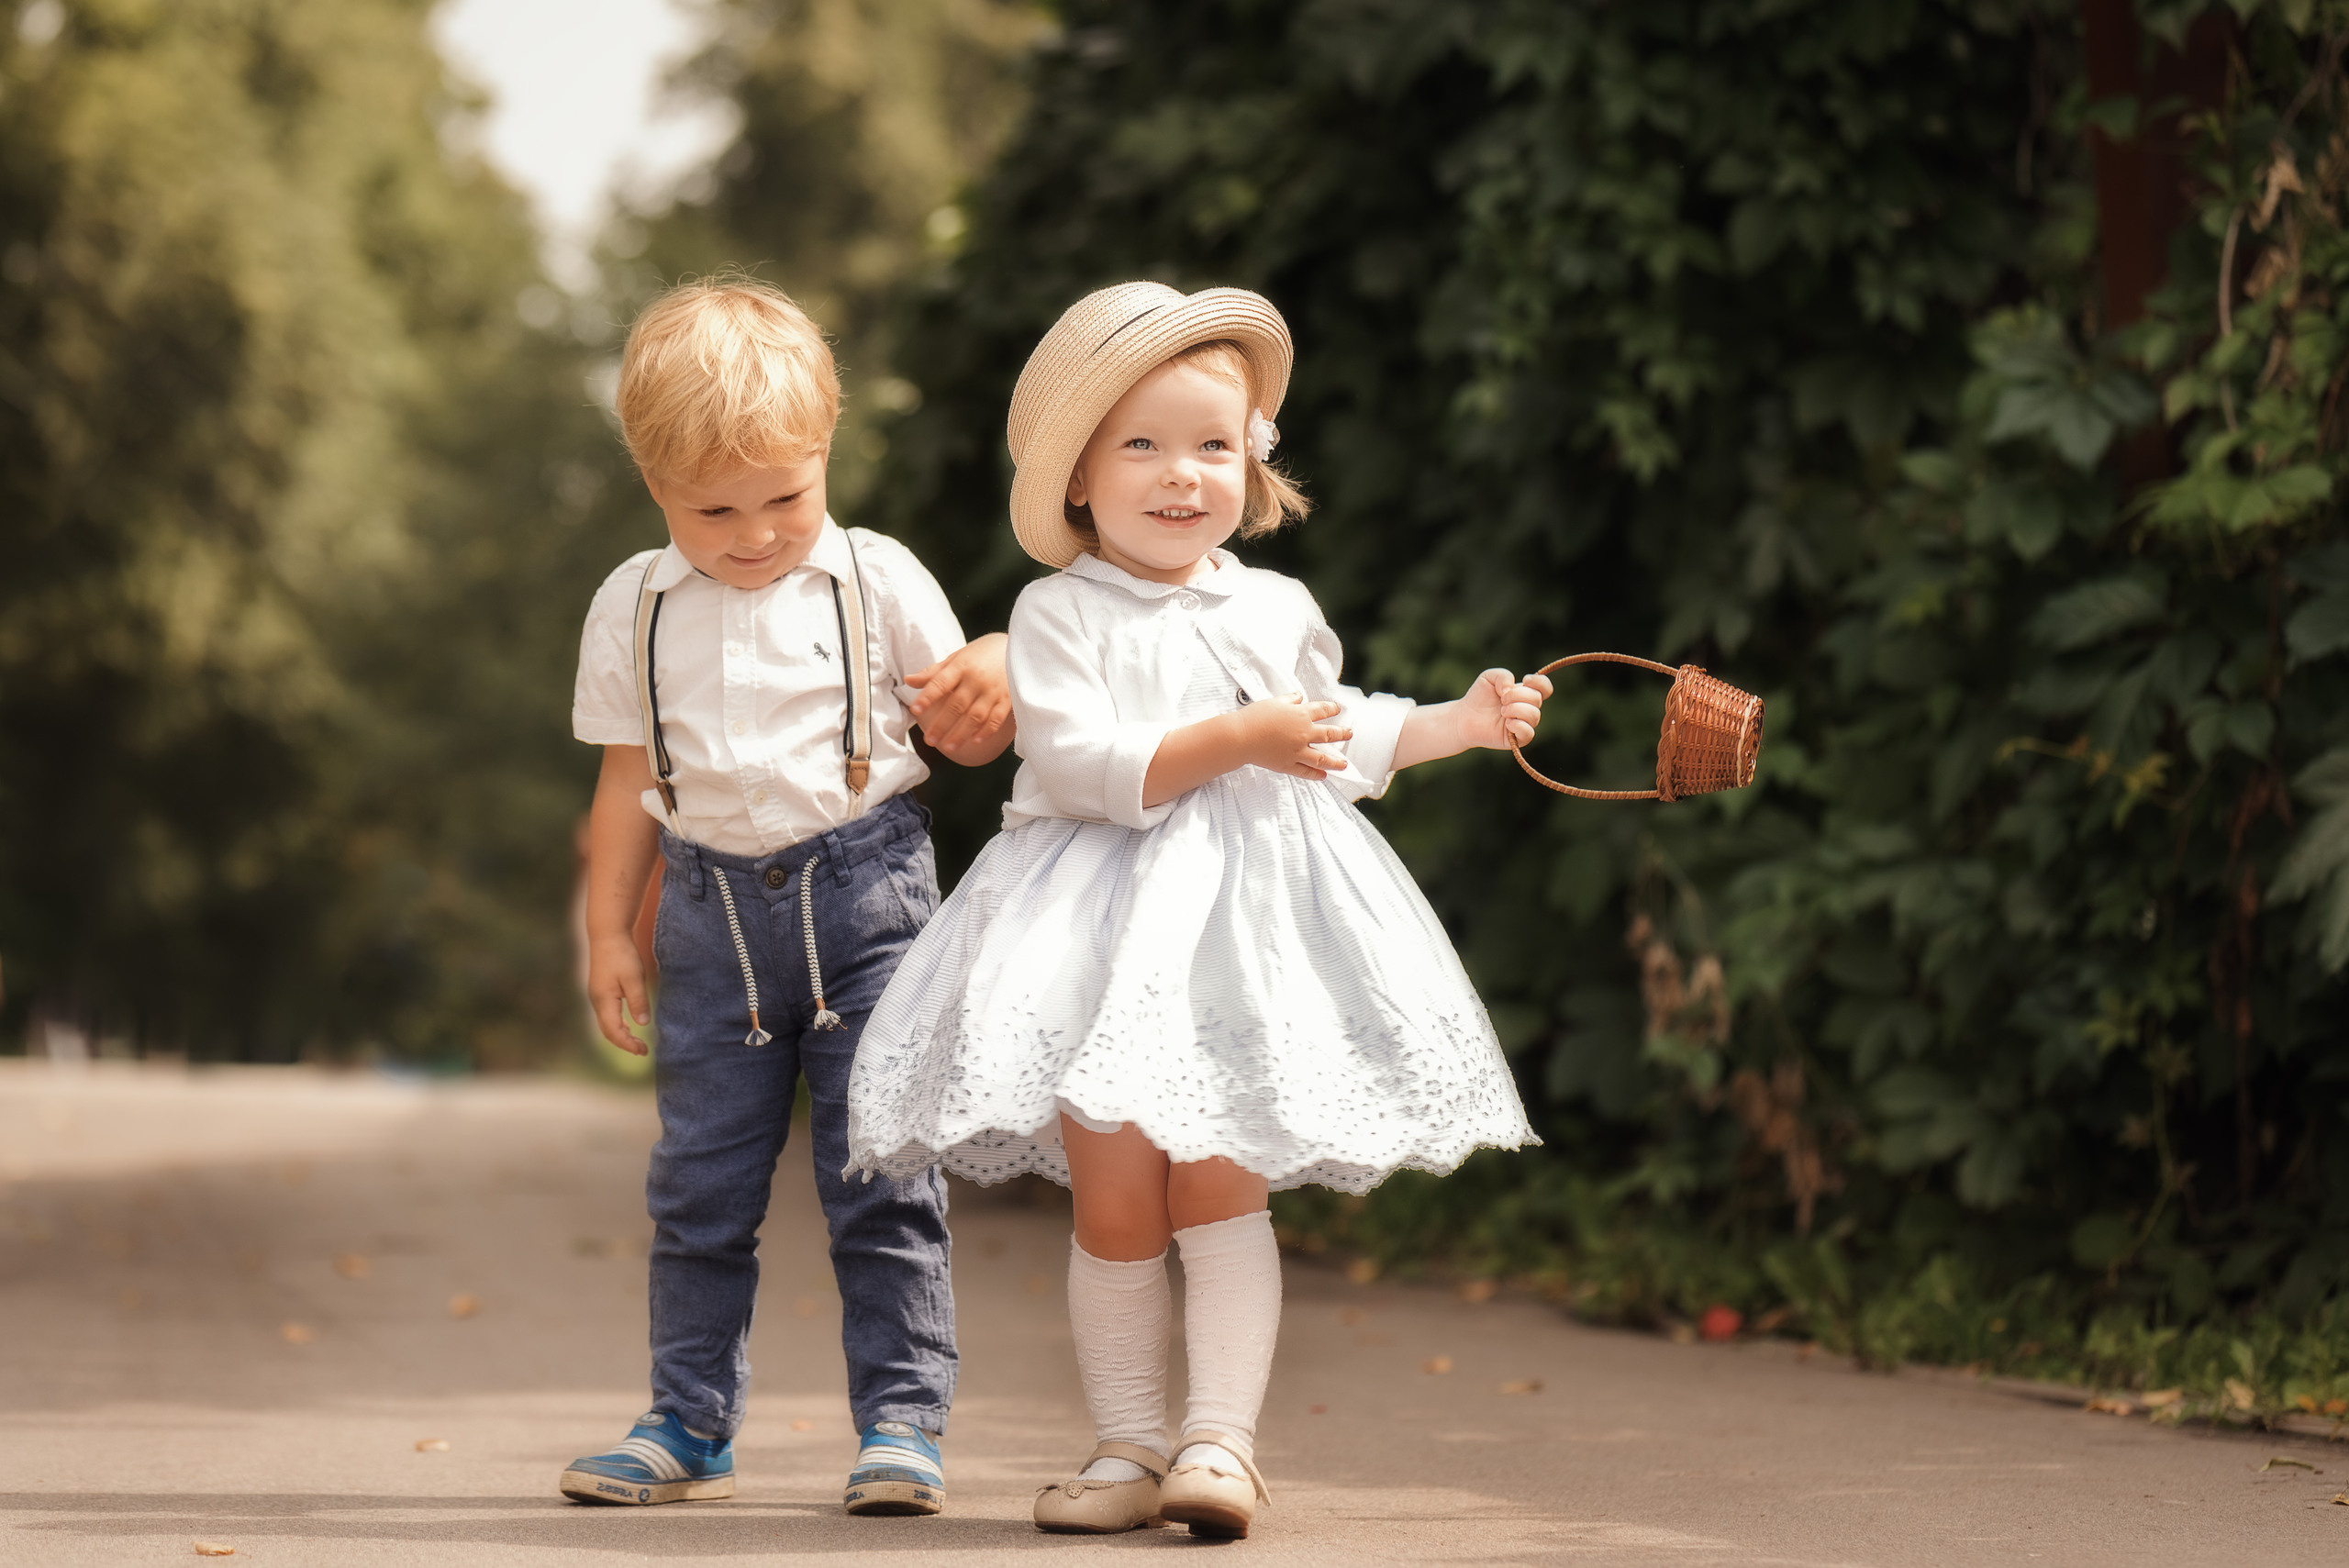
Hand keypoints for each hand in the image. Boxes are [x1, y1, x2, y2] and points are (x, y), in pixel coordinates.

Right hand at [587, 933, 651, 1055]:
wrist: (607, 935)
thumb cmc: (621, 954)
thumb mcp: (634, 977)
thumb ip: (638, 1001)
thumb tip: (642, 1024)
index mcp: (604, 1000)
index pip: (614, 1031)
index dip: (628, 1044)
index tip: (643, 1050)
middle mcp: (597, 1001)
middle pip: (608, 1031)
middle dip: (624, 1043)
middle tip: (643, 1051)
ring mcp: (598, 997)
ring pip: (606, 1024)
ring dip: (621, 1035)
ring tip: (638, 1043)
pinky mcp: (601, 992)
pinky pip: (608, 1015)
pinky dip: (618, 1025)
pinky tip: (630, 1026)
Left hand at [906, 632, 1013, 763]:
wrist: (1016, 649)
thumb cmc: (980, 655)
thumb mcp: (956, 658)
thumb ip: (933, 672)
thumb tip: (908, 680)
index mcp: (962, 666)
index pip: (941, 683)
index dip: (927, 697)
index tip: (915, 710)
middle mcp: (977, 679)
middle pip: (957, 705)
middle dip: (942, 724)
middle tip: (929, 740)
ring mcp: (994, 690)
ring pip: (975, 716)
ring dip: (961, 733)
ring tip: (948, 747)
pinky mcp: (1008, 699)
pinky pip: (997, 718)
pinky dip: (986, 731)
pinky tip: (975, 740)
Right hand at [1236, 693, 1353, 778]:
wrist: (1241, 736)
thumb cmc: (1255, 717)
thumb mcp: (1274, 701)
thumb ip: (1290, 699)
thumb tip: (1299, 697)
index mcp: (1301, 715)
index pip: (1322, 710)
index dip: (1331, 709)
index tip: (1337, 709)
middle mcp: (1303, 733)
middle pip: (1330, 735)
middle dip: (1342, 734)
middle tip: (1349, 734)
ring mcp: (1297, 751)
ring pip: (1322, 758)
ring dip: (1336, 762)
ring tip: (1344, 765)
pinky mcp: (1287, 764)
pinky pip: (1305, 771)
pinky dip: (1315, 775)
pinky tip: (1323, 776)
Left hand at [1456, 668, 1551, 749]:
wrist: (1464, 717)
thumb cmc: (1478, 697)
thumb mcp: (1489, 677)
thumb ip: (1503, 675)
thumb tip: (1510, 689)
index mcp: (1524, 694)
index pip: (1545, 688)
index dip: (1540, 682)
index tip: (1525, 679)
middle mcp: (1527, 709)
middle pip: (1537, 699)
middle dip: (1517, 695)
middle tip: (1502, 699)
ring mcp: (1523, 725)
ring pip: (1534, 715)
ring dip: (1516, 709)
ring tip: (1502, 711)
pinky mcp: (1517, 739)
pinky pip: (1528, 733)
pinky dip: (1518, 726)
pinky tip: (1506, 724)